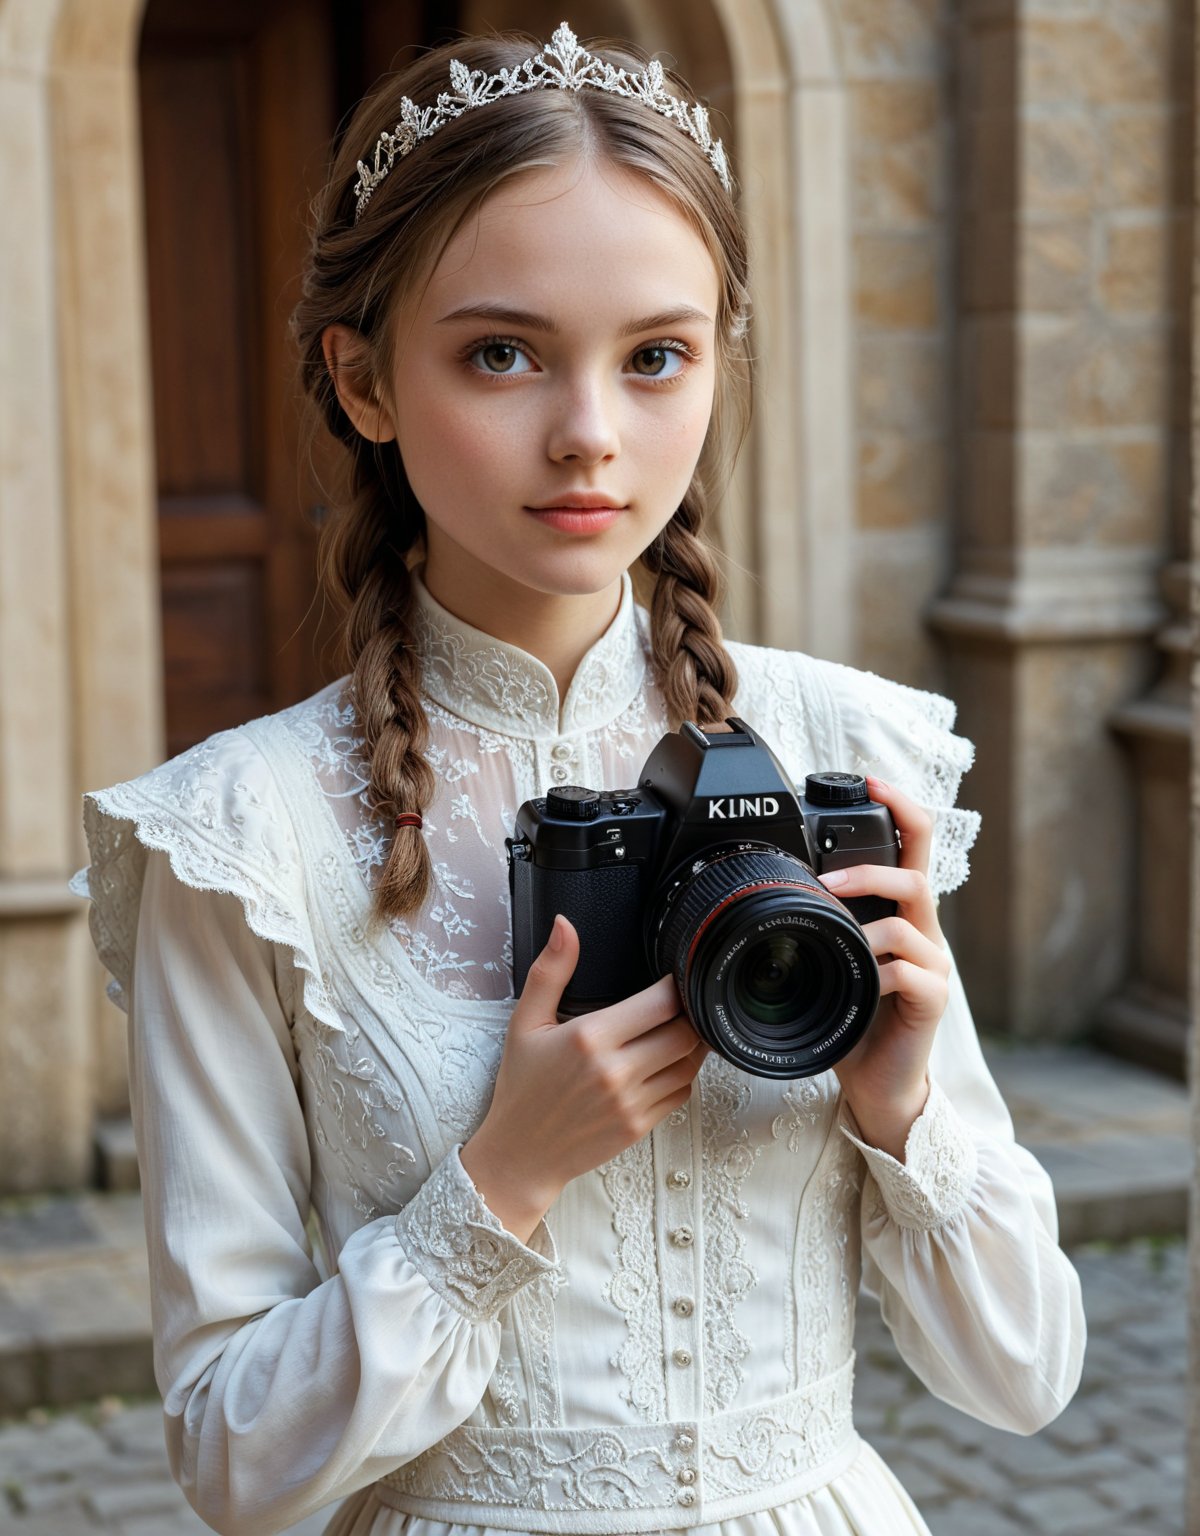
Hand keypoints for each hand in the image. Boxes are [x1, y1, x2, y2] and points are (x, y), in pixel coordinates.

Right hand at [460, 916, 708, 1241]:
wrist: (519, 1154)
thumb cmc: (522, 1086)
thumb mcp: (526, 1023)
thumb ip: (550, 971)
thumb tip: (565, 925)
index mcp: (589, 1038)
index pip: (660, 1003)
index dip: (677, 985)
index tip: (675, 974)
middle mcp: (615, 1071)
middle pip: (685, 1033)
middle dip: (690, 1013)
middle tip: (685, 1001)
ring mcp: (631, 1102)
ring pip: (689, 1064)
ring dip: (692, 1044)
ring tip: (680, 1028)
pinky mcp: (639, 1127)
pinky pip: (680, 1094)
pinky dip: (682, 1075)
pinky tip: (666, 1063)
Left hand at [817, 775, 949, 1160]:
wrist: (878, 1085)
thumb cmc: (851, 1019)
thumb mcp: (830, 961)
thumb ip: (820, 924)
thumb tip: (773, 887)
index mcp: (899, 914)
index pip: (912, 845)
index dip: (899, 807)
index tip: (870, 781)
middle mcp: (923, 931)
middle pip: (919, 870)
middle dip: (871, 865)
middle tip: (826, 880)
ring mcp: (933, 964)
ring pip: (913, 913)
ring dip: (867, 918)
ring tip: (835, 935)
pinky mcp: (933, 998)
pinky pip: (910, 969)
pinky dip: (879, 970)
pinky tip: (860, 984)